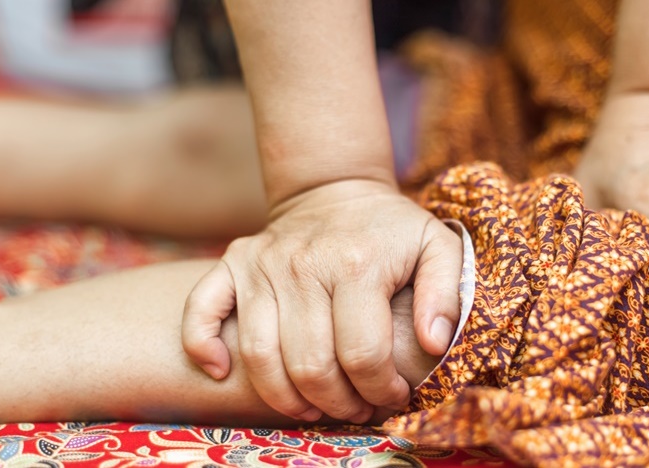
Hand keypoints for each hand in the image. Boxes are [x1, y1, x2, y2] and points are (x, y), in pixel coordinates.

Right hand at [181, 179, 461, 421]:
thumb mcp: (437, 248)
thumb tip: (433, 342)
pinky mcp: (232, 264)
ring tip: (314, 408)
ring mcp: (262, 264)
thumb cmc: (391, 230)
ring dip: (285, 398)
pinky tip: (221, 372)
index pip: (362, 354)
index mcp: (357, 264)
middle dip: (338, 403)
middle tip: (356, 407)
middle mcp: (303, 264)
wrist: (335, 189)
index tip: (393, 394)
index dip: (381, 389)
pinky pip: (202, 311)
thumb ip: (447, 295)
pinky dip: (202, 346)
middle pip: (310, 365)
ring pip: (260, 355)